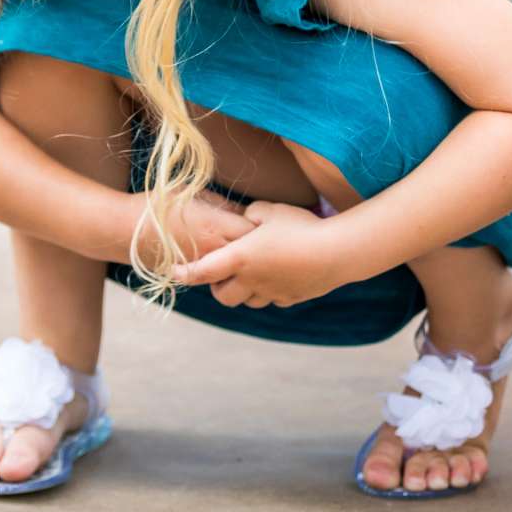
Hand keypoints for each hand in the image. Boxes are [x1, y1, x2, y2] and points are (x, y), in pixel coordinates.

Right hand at [128, 188, 254, 271]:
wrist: (124, 229)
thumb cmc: (159, 204)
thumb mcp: (194, 193)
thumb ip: (223, 205)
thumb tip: (243, 213)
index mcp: (216, 226)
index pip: (254, 231)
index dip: (260, 225)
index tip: (257, 219)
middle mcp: (213, 250)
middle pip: (251, 254)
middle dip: (255, 246)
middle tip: (254, 237)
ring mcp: (203, 266)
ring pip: (235, 270)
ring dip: (240, 262)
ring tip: (238, 251)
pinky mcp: (192, 276)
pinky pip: (217, 277)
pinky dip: (223, 271)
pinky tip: (219, 261)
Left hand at [170, 200, 353, 308]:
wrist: (338, 252)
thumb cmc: (301, 226)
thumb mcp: (271, 210)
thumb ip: (251, 213)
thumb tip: (246, 218)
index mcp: (240, 257)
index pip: (203, 271)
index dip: (185, 273)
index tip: (173, 272)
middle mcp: (252, 280)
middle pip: (223, 296)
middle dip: (218, 287)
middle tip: (223, 272)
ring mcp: (272, 292)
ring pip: (248, 301)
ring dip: (244, 290)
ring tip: (253, 272)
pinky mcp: (291, 298)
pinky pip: (272, 299)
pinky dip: (269, 290)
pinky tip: (280, 274)